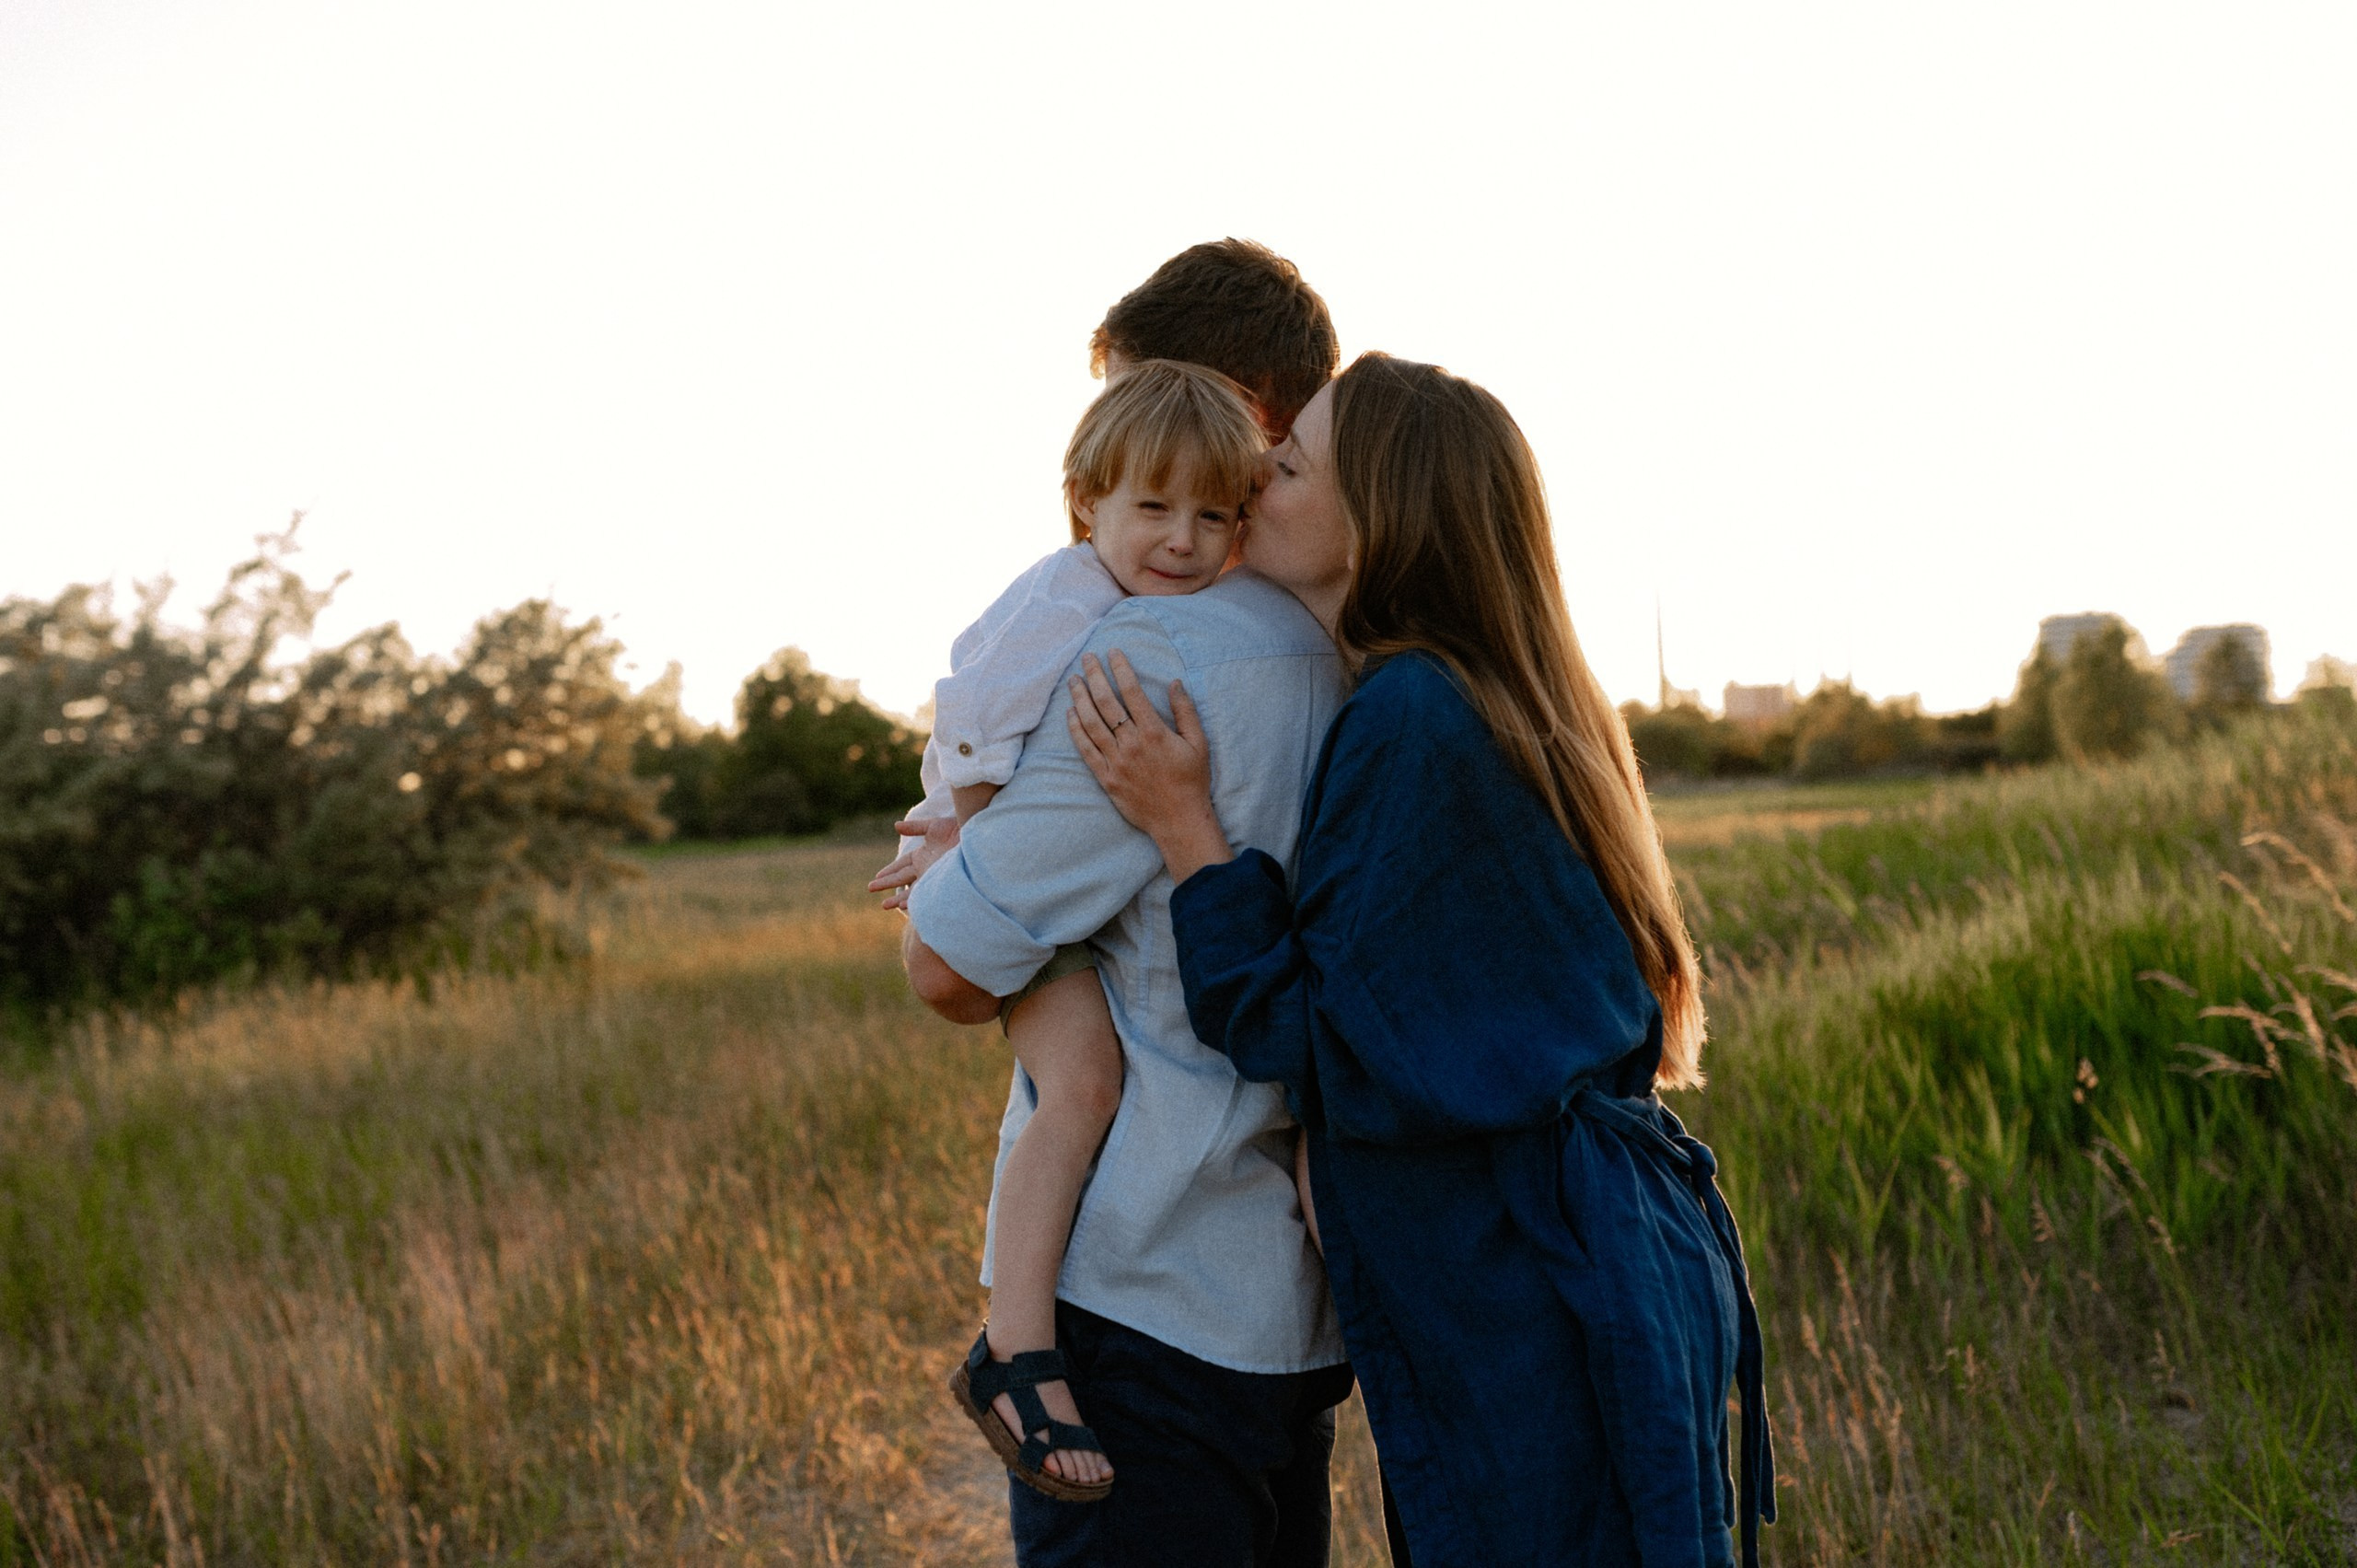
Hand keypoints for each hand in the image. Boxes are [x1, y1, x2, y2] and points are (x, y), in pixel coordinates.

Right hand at [868, 815, 960, 910]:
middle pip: (901, 877)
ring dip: (897, 898)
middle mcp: (925, 867)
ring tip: (883, 906)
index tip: (877, 876)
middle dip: (886, 883)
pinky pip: (925, 894)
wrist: (975, 837)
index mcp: (923, 854)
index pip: (901, 864)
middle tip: (870, 888)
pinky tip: (904, 907)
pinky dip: (914, 900)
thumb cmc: (958, 829)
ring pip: (911, 890)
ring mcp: (932, 876)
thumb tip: (896, 826)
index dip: (889, 869)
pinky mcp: (940, 883)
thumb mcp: (934, 826)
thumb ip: (915, 827)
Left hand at [1065, 651, 1234, 883]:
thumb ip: (1186, 711)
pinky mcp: (1106, 779)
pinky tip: (1070, 713)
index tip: (1113, 652)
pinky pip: (1085, 750)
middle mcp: (1132, 744)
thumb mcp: (1198, 743)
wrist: (1179, 820)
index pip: (1132, 692)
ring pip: (1091, 723)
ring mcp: (1116, 762)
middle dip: (1095, 676)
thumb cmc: (1192, 781)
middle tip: (1087, 658)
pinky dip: (1075, 730)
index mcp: (1154, 733)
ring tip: (1073, 680)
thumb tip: (1174, 683)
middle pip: (1106, 703)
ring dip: (1079, 698)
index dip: (1120, 669)